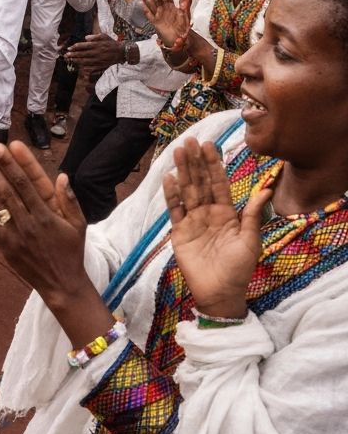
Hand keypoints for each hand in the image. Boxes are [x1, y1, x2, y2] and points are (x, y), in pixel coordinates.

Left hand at [0, 140, 88, 299]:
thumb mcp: (78, 225)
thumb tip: (62, 175)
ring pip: (1, 200)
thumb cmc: (71, 251)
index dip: (22, 162)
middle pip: (14, 187)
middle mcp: (32, 220)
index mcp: (50, 213)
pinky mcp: (6, 246)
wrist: (62, 286)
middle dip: (2, 165)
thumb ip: (70, 200)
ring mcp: (18, 233)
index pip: (32, 182)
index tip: (13, 144)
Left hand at [65, 33, 124, 71]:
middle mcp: (96, 53)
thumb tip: (86, 38)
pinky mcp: (100, 65)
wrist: (121, 52)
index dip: (75, 47)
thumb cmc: (111, 43)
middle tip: (66, 55)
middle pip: (82, 54)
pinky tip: (79, 65)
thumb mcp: (104, 36)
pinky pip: (91, 67)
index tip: (69, 48)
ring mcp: (98, 60)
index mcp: (96, 45)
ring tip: (70, 60)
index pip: (83, 46)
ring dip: (76, 61)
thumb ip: (94, 36)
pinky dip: (84, 67)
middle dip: (73, 55)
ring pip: (85, 61)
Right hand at [140, 0, 191, 48]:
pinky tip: (142, 3)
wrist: (179, 39)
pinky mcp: (155, 22)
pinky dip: (146, 9)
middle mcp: (164, 8)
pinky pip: (149, 14)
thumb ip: (186, 5)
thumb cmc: (183, 27)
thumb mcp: (186, 15)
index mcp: (171, 6)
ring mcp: (158, 14)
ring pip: (152, 3)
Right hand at [163, 138, 270, 316]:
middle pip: (201, 182)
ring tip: (178, 151)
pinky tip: (168, 177)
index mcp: (227, 213)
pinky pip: (175, 209)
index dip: (214, 164)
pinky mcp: (179, 231)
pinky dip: (171, 194)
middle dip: (195, 161)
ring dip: (183, 171)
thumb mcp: (251, 241)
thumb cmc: (239, 268)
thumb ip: (254, 215)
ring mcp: (193, 220)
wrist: (220, 293)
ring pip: (187, 190)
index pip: (219, 183)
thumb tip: (266, 190)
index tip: (209, 145)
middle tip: (190, 141)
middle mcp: (209, 212)